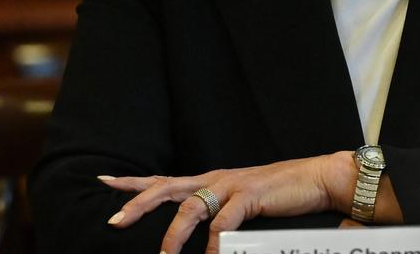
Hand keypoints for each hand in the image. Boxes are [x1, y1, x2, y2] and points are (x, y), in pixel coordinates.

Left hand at [99, 151, 355, 253]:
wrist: (316, 178)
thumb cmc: (278, 194)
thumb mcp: (240, 203)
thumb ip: (218, 213)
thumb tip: (199, 235)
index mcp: (209, 180)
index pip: (163, 179)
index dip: (133, 181)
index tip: (103, 180)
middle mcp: (215, 178)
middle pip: (166, 188)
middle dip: (137, 203)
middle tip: (113, 220)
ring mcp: (231, 185)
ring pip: (191, 207)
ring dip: (174, 234)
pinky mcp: (250, 196)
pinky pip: (225, 220)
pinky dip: (215, 241)